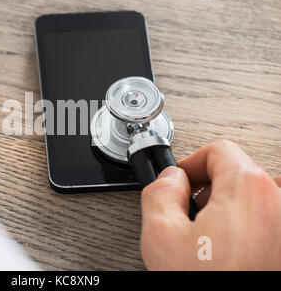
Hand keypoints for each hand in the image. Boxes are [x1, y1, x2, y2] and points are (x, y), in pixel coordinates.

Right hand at [140, 140, 280, 269]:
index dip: (191, 163)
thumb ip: (160, 193)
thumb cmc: (205, 286)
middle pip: (239, 172)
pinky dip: (246, 225)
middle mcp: (280, 205)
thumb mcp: (161, 236)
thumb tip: (170, 180)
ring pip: (254, 197)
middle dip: (209, 188)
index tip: (180, 182)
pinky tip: (229, 249)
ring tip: (209, 235)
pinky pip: (268, 219)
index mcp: (251, 191)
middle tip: (189, 213)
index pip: (220, 150)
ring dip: (229, 207)